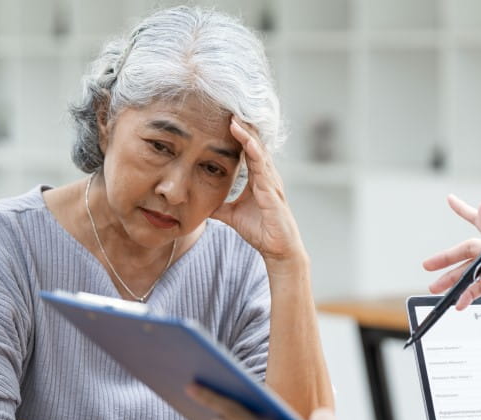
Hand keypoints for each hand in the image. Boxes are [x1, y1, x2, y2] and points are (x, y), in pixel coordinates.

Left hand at [212, 117, 305, 267]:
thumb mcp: (232, 215)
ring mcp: (272, 182)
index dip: (238, 135)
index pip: (247, 151)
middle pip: (254, 145)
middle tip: (228, 108)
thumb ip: (219, 207)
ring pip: (259, 152)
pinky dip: (254, 152)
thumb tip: (201, 203)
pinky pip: (263, 167)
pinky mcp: (272, 192)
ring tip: (235, 118)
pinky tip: (246, 140)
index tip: (224, 119)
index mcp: (259, 180)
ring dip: (247, 134)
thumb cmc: (261, 232)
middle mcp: (267, 177)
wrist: (278, 250)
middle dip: (243, 127)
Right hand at [423, 195, 480, 345]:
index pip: (479, 223)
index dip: (463, 211)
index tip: (451, 201)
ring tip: (438, 289)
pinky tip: (460, 302)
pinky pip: (478, 286)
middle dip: (447, 261)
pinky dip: (467, 293)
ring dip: (453, 281)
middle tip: (429, 266)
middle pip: (468, 253)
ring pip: (470, 272)